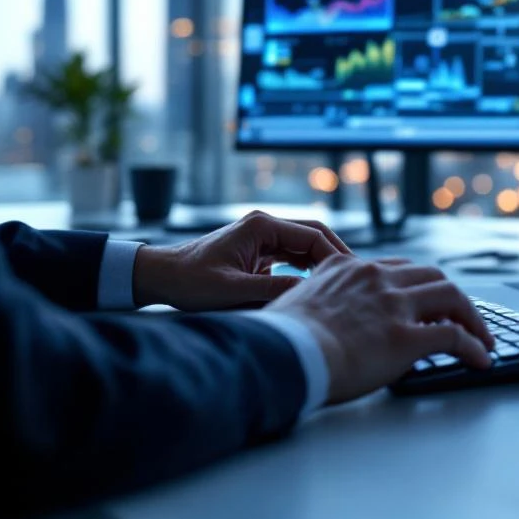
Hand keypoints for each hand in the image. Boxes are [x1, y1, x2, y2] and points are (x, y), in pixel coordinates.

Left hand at [132, 211, 350, 310]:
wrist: (161, 277)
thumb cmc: (190, 282)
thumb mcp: (233, 290)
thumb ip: (273, 289)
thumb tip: (311, 293)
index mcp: (262, 226)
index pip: (312, 235)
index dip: (335, 256)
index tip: (349, 277)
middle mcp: (265, 225)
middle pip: (314, 234)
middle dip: (335, 254)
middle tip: (356, 278)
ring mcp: (262, 237)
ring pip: (305, 245)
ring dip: (323, 261)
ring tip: (342, 284)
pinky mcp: (259, 250)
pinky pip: (292, 255)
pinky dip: (308, 268)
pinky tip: (318, 285)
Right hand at [267, 255, 495, 402]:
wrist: (280, 355)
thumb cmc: (278, 340)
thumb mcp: (294, 304)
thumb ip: (319, 302)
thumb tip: (320, 323)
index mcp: (346, 267)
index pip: (395, 267)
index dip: (416, 284)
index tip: (425, 298)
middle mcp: (375, 278)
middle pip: (431, 275)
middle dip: (451, 295)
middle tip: (462, 314)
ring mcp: (393, 304)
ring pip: (451, 296)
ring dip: (471, 316)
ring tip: (482, 336)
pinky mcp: (406, 336)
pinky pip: (453, 336)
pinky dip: (473, 346)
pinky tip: (480, 359)